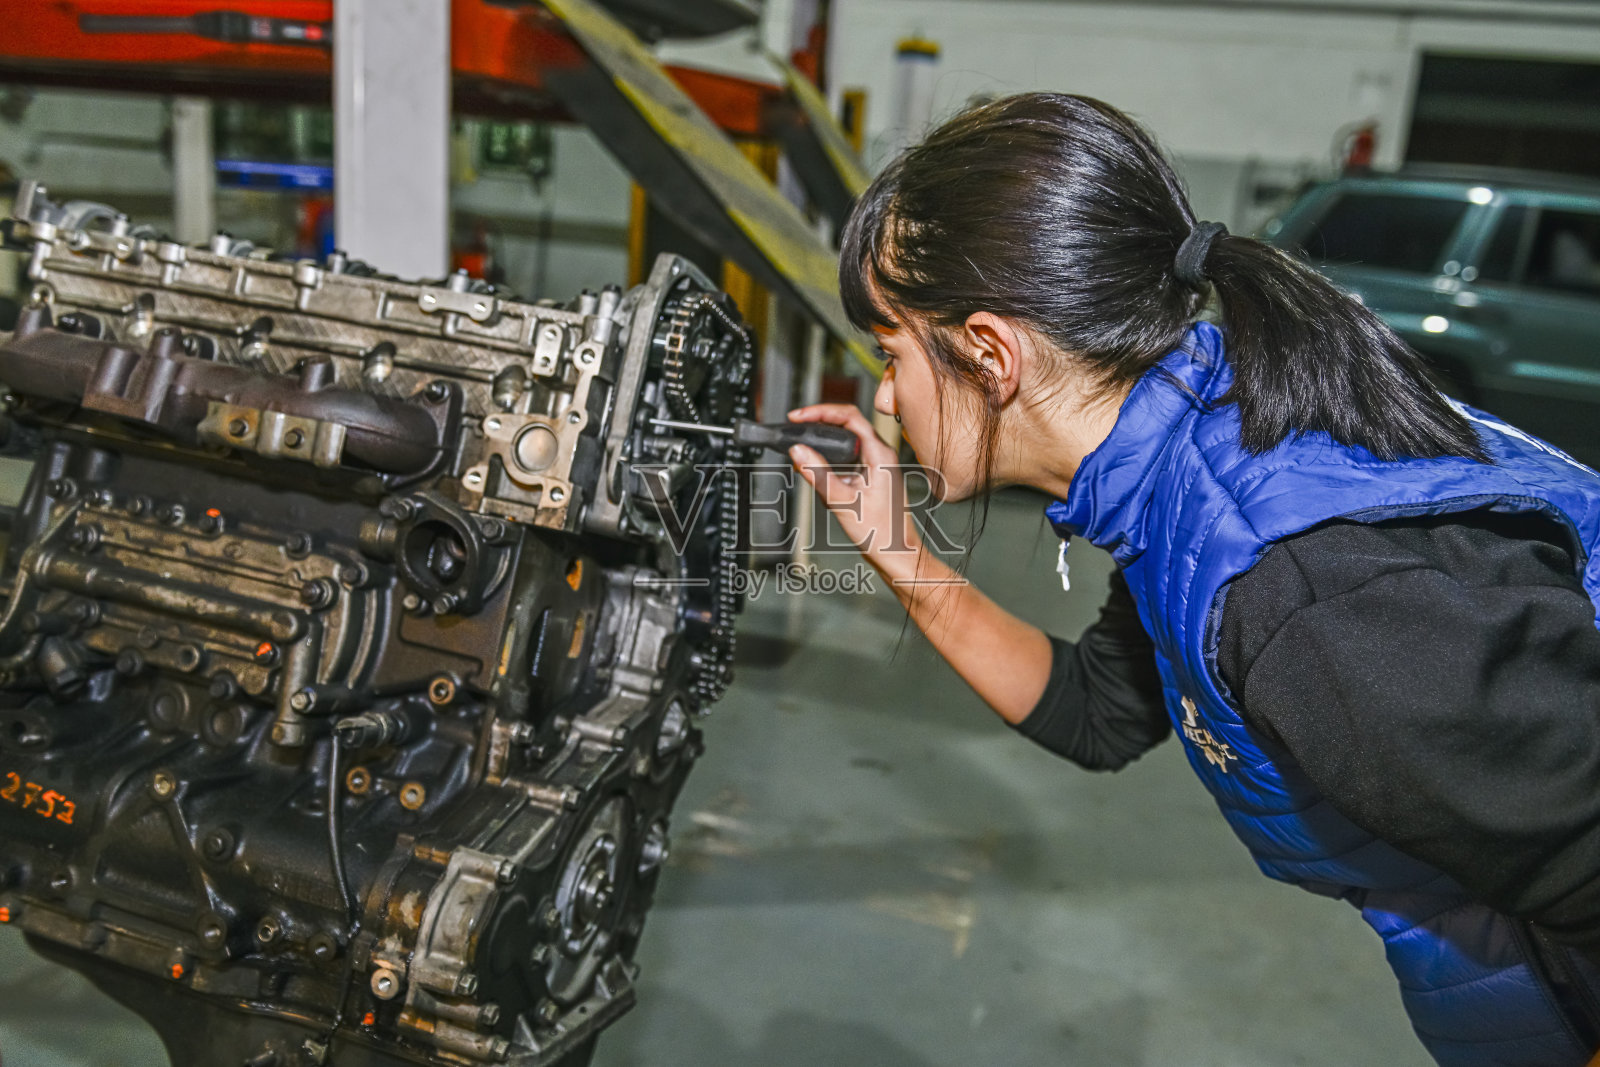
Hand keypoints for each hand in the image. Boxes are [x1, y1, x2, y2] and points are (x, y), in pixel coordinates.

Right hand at [786, 404, 922, 578]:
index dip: (820, 411)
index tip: (798, 416)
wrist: (896, 554)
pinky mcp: (870, 477)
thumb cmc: (881, 533)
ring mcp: (876, 466)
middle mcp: (880, 455)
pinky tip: (816, 473)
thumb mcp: (842, 501)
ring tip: (801, 450)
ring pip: (845, 444)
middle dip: (818, 425)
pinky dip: (828, 462)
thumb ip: (818, 474)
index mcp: (880, 454)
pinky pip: (846, 460)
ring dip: (822, 445)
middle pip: (846, 425)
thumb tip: (798, 452)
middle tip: (795, 427)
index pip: (849, 417)